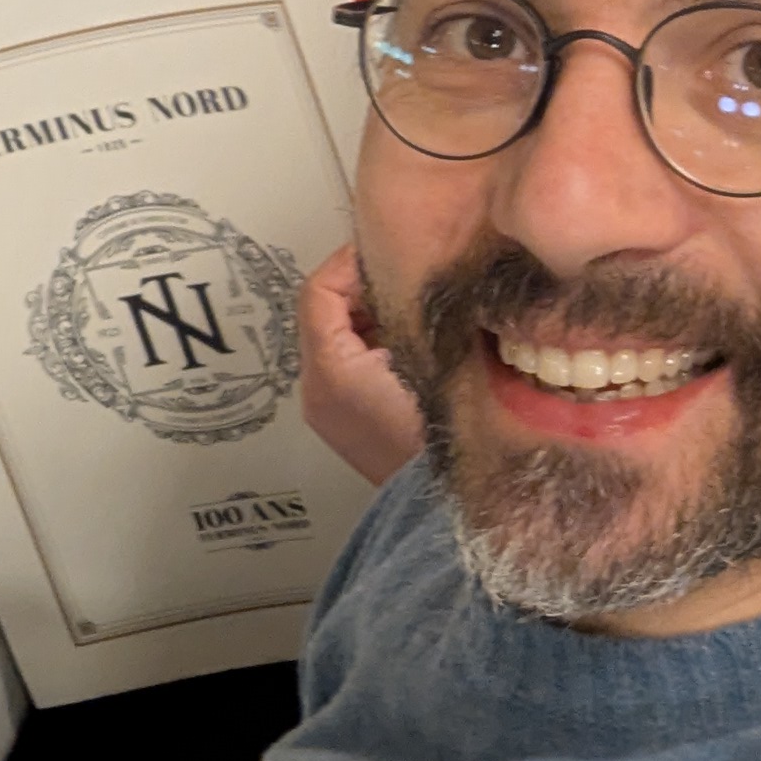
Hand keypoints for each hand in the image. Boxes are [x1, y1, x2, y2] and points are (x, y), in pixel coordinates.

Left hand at [297, 242, 419, 485]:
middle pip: (329, 312)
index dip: (351, 263)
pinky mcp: (350, 424)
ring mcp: (330, 408)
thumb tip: (414, 277)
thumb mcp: (427, 362)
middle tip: (410, 272)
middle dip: (366, 287)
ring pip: (342, 337)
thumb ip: (410, 315)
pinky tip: (420, 341)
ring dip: (375, 314)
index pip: (320, 291)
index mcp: (328, 369)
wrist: (443, 510)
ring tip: (420, 302)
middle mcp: (318, 388)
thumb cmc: (436, 438)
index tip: (390, 249)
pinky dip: (378, 343)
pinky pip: (353, 365)